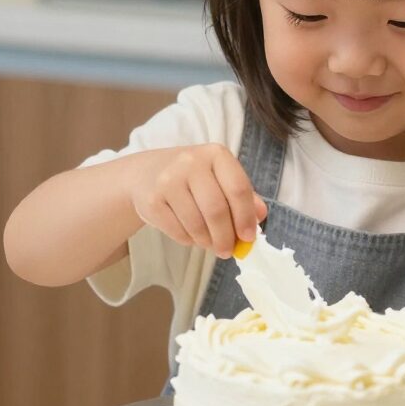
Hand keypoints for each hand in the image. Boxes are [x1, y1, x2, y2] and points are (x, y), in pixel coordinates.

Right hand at [129, 145, 265, 258]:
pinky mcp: (152, 200)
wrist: (144, 174)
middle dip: (226, 237)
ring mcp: (168, 180)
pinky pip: (178, 232)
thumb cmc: (191, 178)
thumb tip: (260, 217)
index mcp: (215, 154)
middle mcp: (191, 162)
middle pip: (216, 210)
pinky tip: (190, 235)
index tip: (248, 238)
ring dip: (207, 242)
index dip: (246, 217)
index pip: (238, 188)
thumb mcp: (219, 177)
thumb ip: (242, 195)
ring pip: (197, 225)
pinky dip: (189, 240)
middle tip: (228, 252)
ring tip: (210, 243)